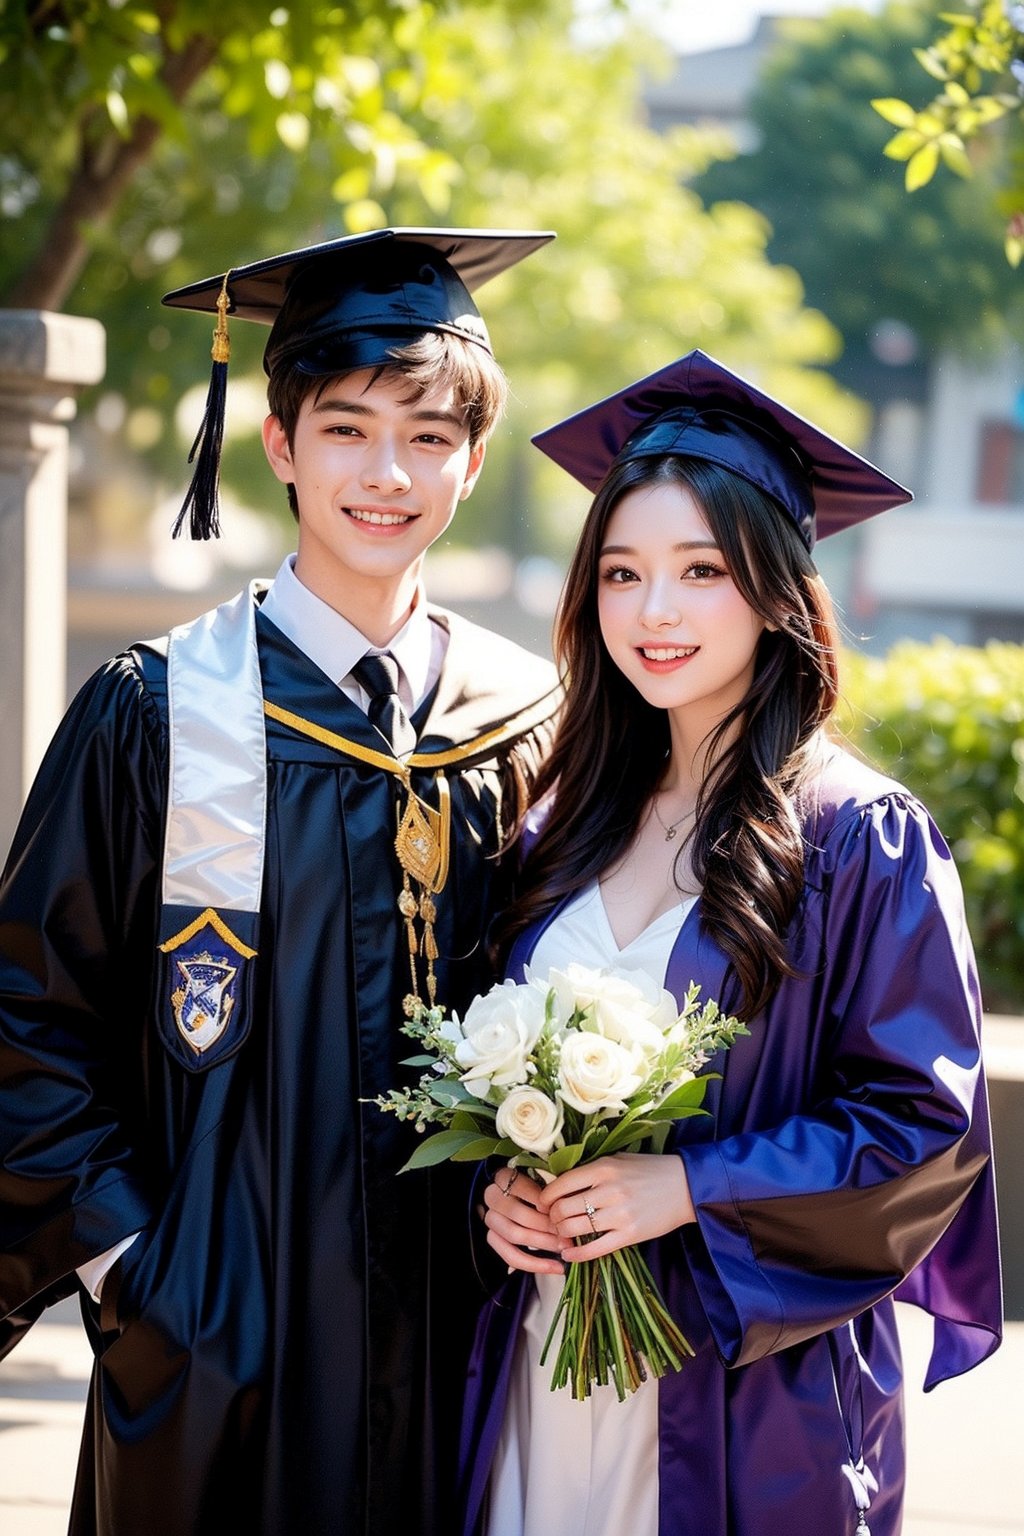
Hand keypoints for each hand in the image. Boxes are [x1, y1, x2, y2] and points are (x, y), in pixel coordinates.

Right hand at [482, 1167, 564, 1275]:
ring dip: (543, 1244)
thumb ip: (550, 1192)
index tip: (562, 1210)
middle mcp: (491, 1196)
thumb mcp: (541, 1182)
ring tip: (564, 1249)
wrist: (515, 1198)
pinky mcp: (492, 1238)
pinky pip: (511, 1256)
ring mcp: (490, 1218)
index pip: (522, 1188)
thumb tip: (567, 1209)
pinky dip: (535, 1265)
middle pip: (518, 1214)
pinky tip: (555, 1267)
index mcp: (502, 1177)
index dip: (542, 1200)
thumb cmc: (536, 1189)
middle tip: (568, 1234)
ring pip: (514, 1235)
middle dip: (546, 1227)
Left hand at [537, 1152, 695, 1263]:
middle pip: (563, 1208)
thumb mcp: (619, 1159)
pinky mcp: (630, 1235)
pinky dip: (577, 1255)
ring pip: (575, 1228)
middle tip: (552, 1220)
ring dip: (562, 1234)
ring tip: (561, 1234)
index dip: (546, 1196)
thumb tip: (562, 1181)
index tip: (542, 1202)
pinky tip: (568, 1255)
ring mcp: (619, 1214)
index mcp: (604, 1168)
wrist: (686, 1186)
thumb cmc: (650, 1170)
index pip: (561, 1183)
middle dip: (552, 1217)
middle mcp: (609, 1191)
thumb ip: (592, 1169)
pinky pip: (595, 1249)